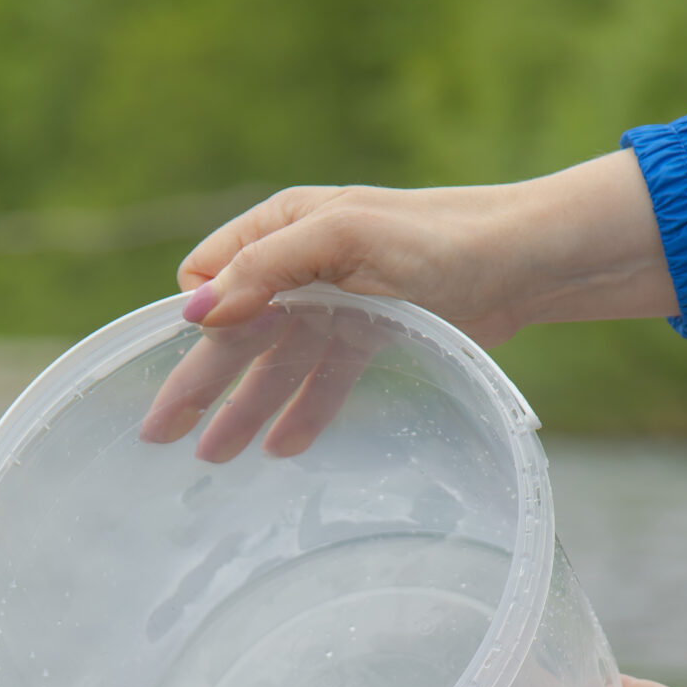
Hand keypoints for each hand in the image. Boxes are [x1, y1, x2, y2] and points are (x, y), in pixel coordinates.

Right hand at [141, 151, 676, 460]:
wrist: (526, 263)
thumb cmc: (438, 237)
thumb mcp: (345, 239)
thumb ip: (267, 268)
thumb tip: (193, 310)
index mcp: (285, 227)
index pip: (211, 277)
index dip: (197, 319)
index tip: (192, 359)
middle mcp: (303, 266)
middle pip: (236, 334)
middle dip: (199, 383)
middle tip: (160, 436)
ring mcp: (339, 305)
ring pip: (276, 365)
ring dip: (245, 409)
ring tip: (215, 460)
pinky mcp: (374, 336)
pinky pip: (323, 381)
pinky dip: (301, 413)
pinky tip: (283, 450)